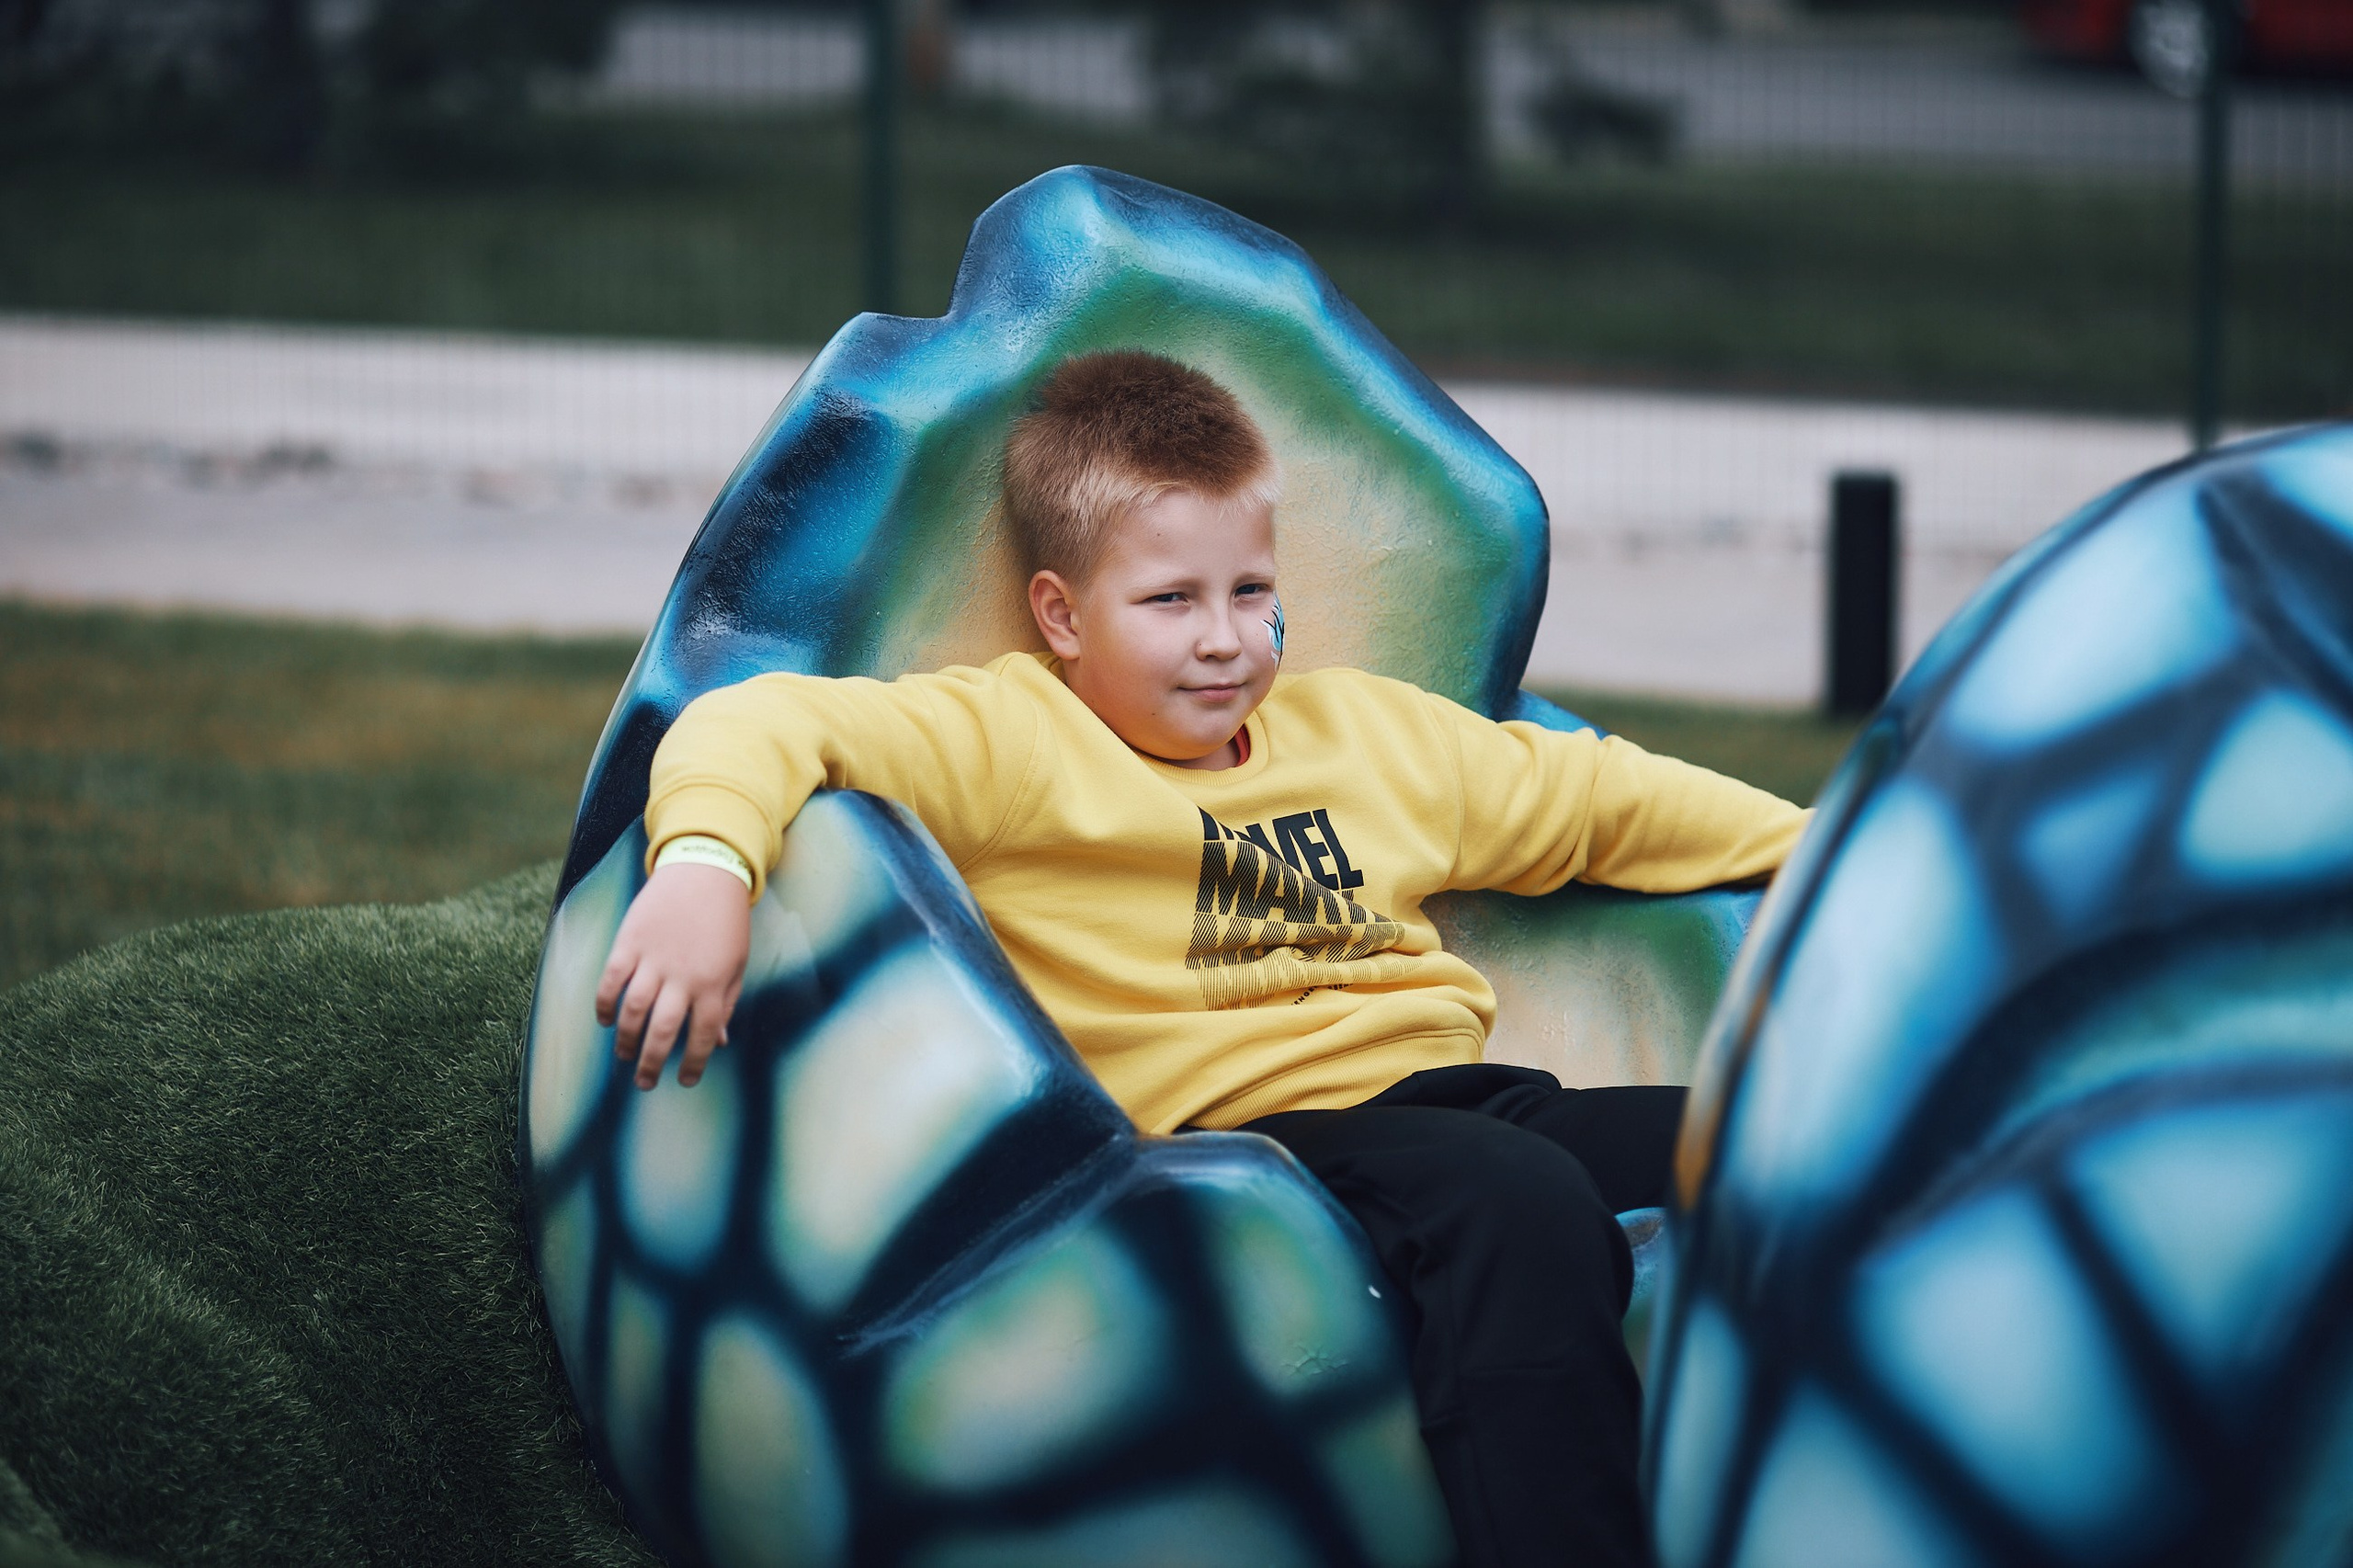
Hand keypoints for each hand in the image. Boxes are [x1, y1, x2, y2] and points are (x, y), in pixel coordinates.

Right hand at [595, 862, 751, 1089]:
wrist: (705, 871)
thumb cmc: (726, 921)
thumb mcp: (737, 964)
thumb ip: (726, 1004)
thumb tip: (717, 1043)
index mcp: (714, 985)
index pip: (702, 1037)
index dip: (693, 1064)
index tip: (685, 1081)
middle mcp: (682, 978)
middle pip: (662, 1032)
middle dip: (652, 1064)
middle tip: (645, 1083)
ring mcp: (654, 960)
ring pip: (633, 1011)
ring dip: (626, 1040)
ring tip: (625, 1056)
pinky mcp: (630, 942)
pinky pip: (611, 980)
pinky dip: (604, 1004)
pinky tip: (605, 1021)